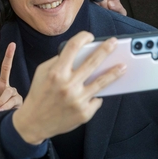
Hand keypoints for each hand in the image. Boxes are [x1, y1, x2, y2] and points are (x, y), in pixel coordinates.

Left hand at [0, 42, 21, 112]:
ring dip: (2, 102)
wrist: (1, 122)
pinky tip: (3, 112)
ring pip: (8, 92)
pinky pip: (13, 100)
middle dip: (9, 56)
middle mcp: (3, 84)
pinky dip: (6, 107)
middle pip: (6, 68)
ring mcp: (11, 91)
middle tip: (12, 44)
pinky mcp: (18, 99)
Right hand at [11, 32, 125, 143]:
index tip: (90, 36)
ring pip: (101, 82)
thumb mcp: (42, 72)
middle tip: (114, 43)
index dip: (83, 38)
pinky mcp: (84, 113)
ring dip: (113, 73)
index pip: (73, 48)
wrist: (34, 122)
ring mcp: (77, 100)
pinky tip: (94, 94)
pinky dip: (95, 95)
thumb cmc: (40, 93)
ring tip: (123, 66)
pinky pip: (96, 99)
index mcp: (56, 72)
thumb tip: (79, 52)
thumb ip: (58, 61)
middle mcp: (68, 85)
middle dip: (105, 50)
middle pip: (92, 63)